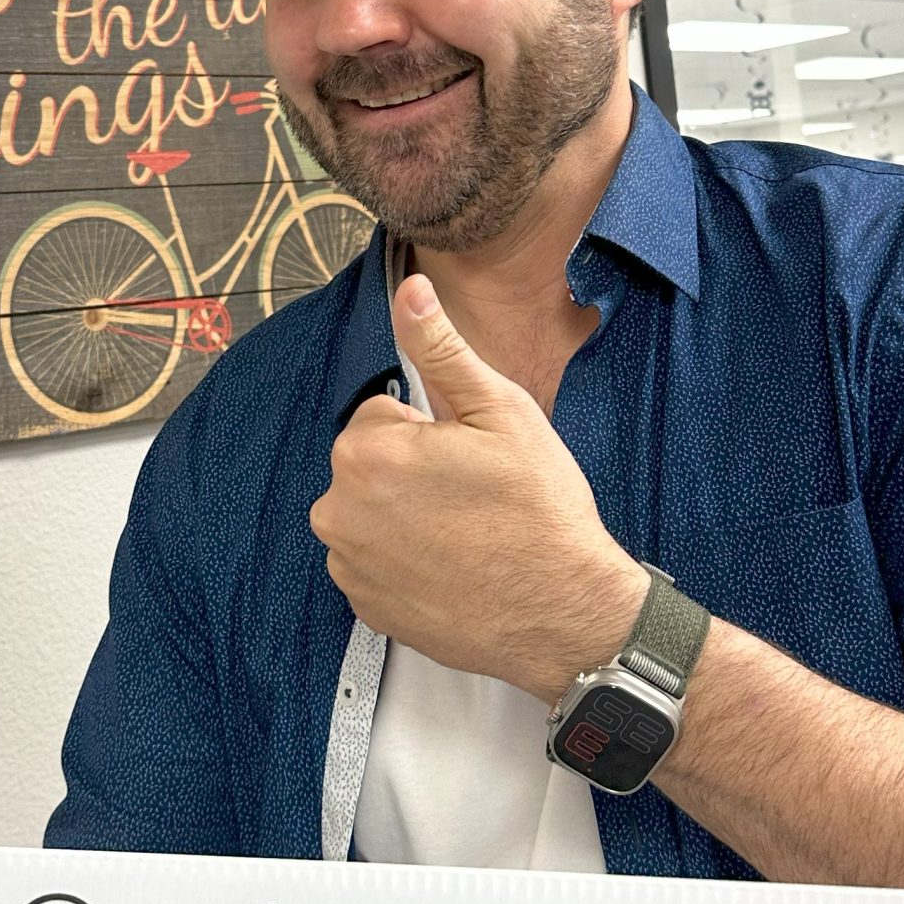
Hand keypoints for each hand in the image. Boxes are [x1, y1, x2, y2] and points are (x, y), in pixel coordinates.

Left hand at [308, 273, 644, 700]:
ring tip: (468, 533)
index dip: (433, 430)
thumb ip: (441, 347)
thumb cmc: (539, 510)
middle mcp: (338, 512)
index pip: (382, 413)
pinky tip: (454, 567)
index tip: (471, 459)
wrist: (566, 613)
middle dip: (414, 469)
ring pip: (372, 512)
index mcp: (366, 453)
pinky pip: (376, 561)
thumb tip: (411, 291)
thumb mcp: (499, 411)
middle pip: (372, 463)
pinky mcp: (366, 607)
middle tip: (475, 495)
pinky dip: (406, 560)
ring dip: (407, 514)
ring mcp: (349, 567)